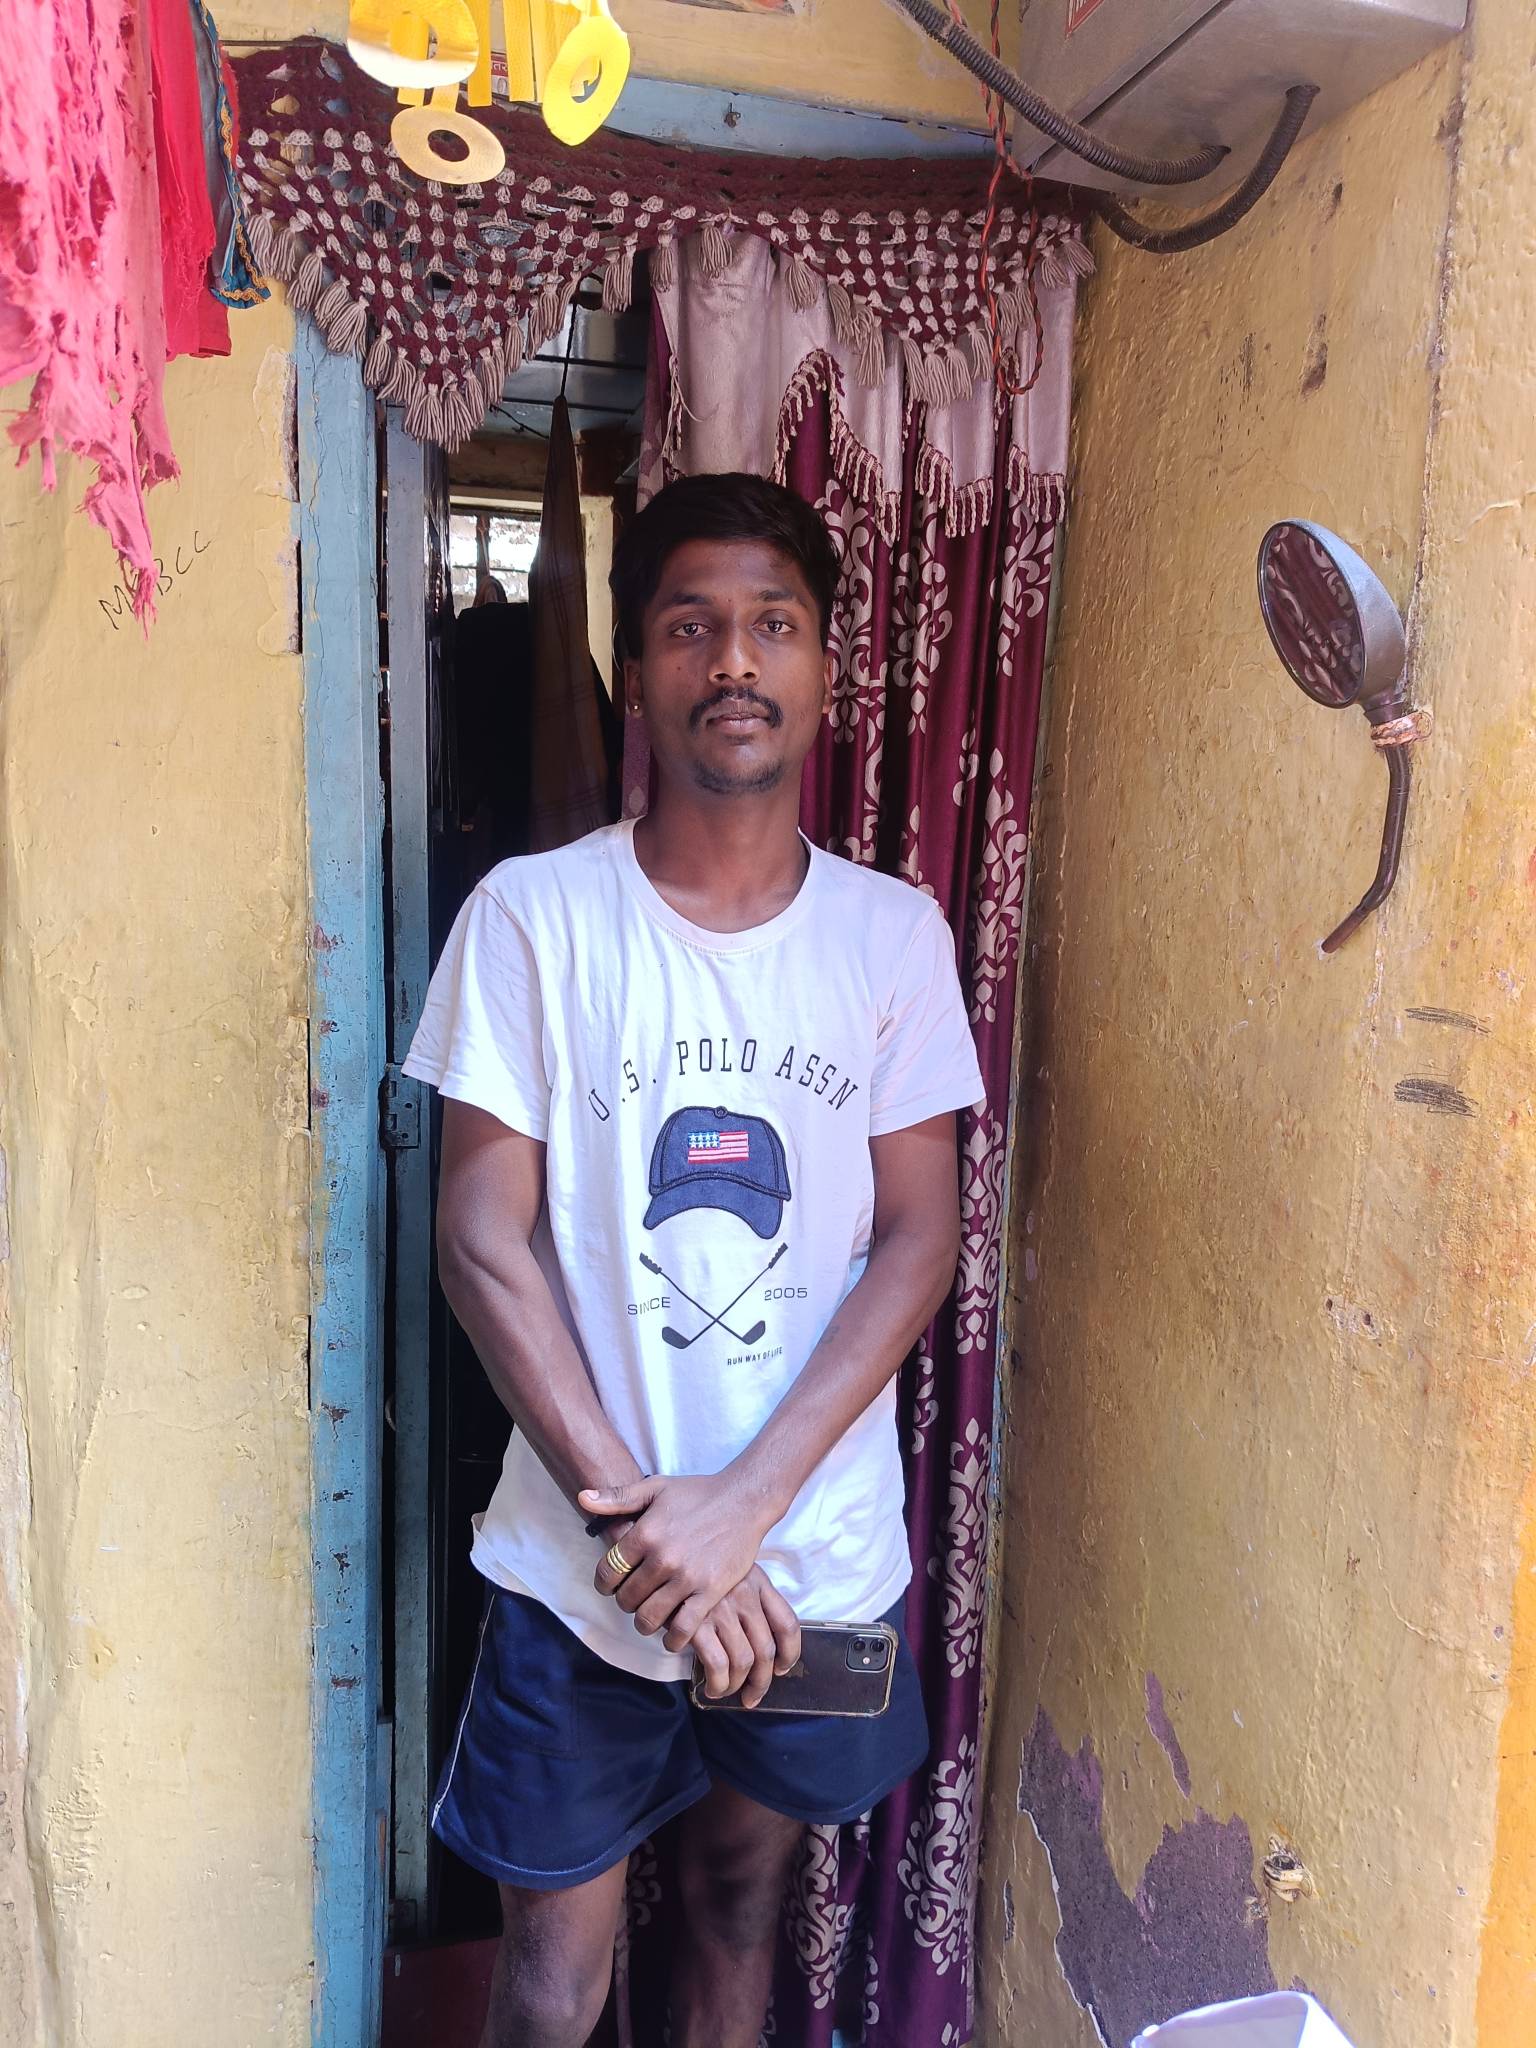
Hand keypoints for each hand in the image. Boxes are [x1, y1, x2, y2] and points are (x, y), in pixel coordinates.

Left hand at [579, 1473, 776, 1645]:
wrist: (744, 1500)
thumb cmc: (698, 1493)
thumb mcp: (656, 1488)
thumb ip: (618, 1496)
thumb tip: (583, 1498)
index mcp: (645, 1533)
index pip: (608, 1571)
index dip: (605, 1583)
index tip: (611, 1585)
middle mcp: (662, 1557)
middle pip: (626, 1598)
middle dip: (625, 1602)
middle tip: (634, 1600)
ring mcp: (687, 1577)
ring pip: (649, 1618)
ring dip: (644, 1623)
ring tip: (649, 1618)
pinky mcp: (710, 1591)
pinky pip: (683, 1628)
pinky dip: (673, 1638)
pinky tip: (672, 1635)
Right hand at [690, 1568, 801, 1705]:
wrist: (660, 1561)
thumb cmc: (695, 1572)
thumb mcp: (729, 1573)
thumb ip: (748, 1598)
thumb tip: (760, 1647)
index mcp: (757, 1580)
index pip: (787, 1623)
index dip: (790, 1654)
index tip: (780, 1669)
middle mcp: (744, 1593)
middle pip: (766, 1650)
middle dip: (760, 1682)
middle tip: (752, 1695)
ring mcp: (721, 1608)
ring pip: (743, 1662)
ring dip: (735, 1686)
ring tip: (724, 1690)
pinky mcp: (696, 1622)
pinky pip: (717, 1665)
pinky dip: (717, 1683)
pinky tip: (710, 1686)